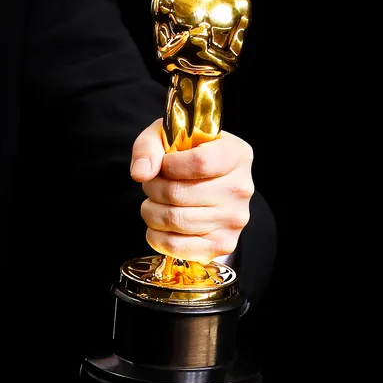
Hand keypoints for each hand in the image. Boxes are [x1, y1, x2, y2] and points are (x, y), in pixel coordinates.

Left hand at [130, 118, 253, 263]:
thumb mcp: (168, 135)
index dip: (169, 165)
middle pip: (180, 194)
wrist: (210, 183)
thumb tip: (141, 173)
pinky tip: (159, 224)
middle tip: (152, 184)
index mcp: (236, 154)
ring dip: (151, 212)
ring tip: (154, 202)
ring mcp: (234, 219)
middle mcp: (241, 188)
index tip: (163, 165)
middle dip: (153, 189)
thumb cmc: (188, 156)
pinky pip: (177, 247)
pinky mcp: (223, 244)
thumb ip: (149, 146)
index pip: (199, 163)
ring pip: (175, 220)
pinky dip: (157, 236)